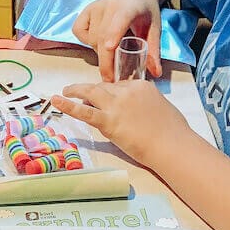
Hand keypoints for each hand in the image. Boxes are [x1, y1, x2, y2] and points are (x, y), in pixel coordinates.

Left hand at [52, 80, 188, 166]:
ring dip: (75, 90)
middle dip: (91, 91)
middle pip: (103, 88)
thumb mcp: (162, 107)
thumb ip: (147, 104)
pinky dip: (68, 105)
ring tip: (65, 92)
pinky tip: (56, 101)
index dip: (109, 92)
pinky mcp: (108, 121)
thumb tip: (141, 110)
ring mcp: (116, 105)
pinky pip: (84, 112)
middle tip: (79, 92)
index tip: (104, 98)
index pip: (118, 85)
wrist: (171, 145)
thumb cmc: (173, 131)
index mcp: (141, 86)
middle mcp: (126, 91)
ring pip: (90, 92)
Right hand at [72, 0, 162, 80]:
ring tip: (111, 50)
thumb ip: (154, 51)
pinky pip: (78, 31)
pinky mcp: (85, 10)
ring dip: (98, 51)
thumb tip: (156, 73)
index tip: (110, 47)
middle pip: (102, 37)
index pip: (121, 18)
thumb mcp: (154, 30)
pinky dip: (85, 40)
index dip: (114, 33)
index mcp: (130, 7)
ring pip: (91, 38)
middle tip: (110, 78)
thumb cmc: (144, 13)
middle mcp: (110, 4)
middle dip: (105, 61)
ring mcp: (96, 6)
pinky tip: (97, 40)